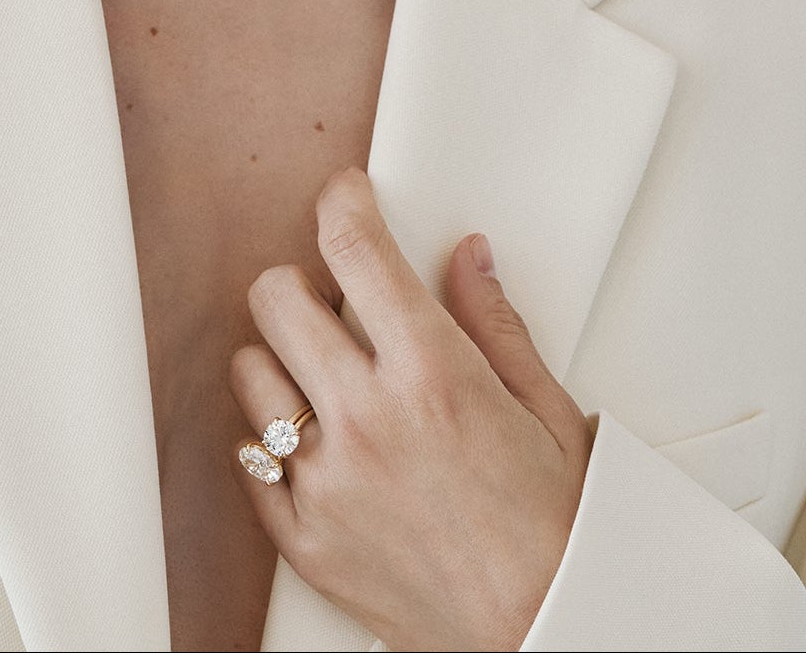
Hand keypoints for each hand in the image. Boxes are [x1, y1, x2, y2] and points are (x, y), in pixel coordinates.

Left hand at [233, 171, 592, 649]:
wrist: (544, 632)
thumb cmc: (559, 534)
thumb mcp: (550, 415)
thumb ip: (496, 326)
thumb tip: (468, 258)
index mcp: (434, 377)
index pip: (356, 251)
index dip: (342, 205)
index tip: (344, 196)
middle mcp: (367, 420)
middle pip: (276, 298)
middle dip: (302, 283)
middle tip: (332, 299)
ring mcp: (324, 478)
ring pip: (249, 371)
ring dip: (282, 362)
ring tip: (328, 382)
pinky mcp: (299, 532)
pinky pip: (246, 457)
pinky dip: (273, 442)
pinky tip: (317, 445)